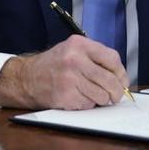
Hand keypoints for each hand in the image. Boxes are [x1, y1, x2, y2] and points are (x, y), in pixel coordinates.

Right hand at [0, 35, 127, 109]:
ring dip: (101, 99)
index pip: (112, 58)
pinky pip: (89, 104)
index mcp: (79, 44)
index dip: (121, 73)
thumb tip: (121, 77)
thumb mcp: (73, 50)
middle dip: (116, 92)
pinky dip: (87, 104)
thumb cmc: (53, 65)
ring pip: (102, 95)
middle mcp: (75, 59)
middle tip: (115, 96)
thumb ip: (95, 58)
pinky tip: (77, 97)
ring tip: (90, 94)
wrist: (26, 78)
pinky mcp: (66, 95)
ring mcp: (70, 78)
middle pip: (110, 80)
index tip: (122, 81)